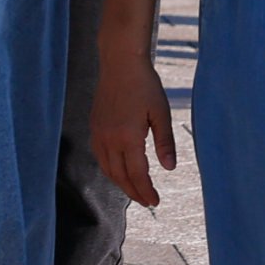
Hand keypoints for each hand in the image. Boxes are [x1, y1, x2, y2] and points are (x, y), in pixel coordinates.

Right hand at [92, 45, 175, 208]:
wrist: (120, 63)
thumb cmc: (145, 85)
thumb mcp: (161, 113)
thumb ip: (165, 142)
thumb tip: (169, 168)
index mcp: (128, 137)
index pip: (137, 174)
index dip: (146, 191)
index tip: (155, 202)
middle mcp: (110, 139)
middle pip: (120, 176)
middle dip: (134, 192)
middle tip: (147, 202)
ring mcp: (99, 133)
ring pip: (108, 169)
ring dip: (121, 183)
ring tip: (135, 191)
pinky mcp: (95, 127)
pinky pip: (100, 157)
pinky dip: (110, 170)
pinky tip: (120, 171)